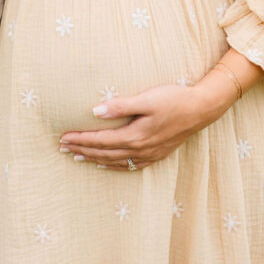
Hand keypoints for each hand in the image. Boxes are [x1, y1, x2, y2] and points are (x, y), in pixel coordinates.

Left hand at [60, 82, 228, 170]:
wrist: (201, 109)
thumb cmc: (173, 98)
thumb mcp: (147, 98)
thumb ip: (120, 106)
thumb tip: (95, 111)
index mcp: (135, 135)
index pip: (100, 140)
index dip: (80, 139)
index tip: (63, 137)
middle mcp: (140, 149)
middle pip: (104, 153)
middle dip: (82, 150)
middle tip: (62, 147)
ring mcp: (148, 154)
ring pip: (114, 161)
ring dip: (94, 158)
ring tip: (77, 157)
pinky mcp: (156, 154)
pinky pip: (129, 165)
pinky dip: (113, 165)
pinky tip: (106, 163)